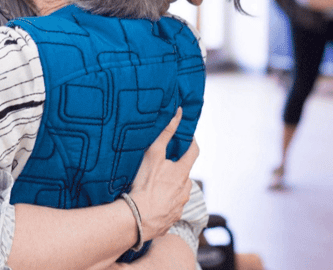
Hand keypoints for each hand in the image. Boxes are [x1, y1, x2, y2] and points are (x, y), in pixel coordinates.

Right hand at [128, 108, 197, 241]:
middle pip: (184, 174)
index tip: (187, 137)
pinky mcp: (172, 218)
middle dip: (175, 169)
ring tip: (154, 186)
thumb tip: (179, 113)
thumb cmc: (146, 185)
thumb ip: (166, 133)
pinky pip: (170, 207)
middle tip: (161, 166)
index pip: (193, 152)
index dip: (191, 142)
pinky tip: (152, 202)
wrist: (139, 218)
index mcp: (183, 172)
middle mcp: (185, 188)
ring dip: (170, 187)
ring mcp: (180, 205)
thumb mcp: (154, 154)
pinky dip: (164, 203)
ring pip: (178, 191)